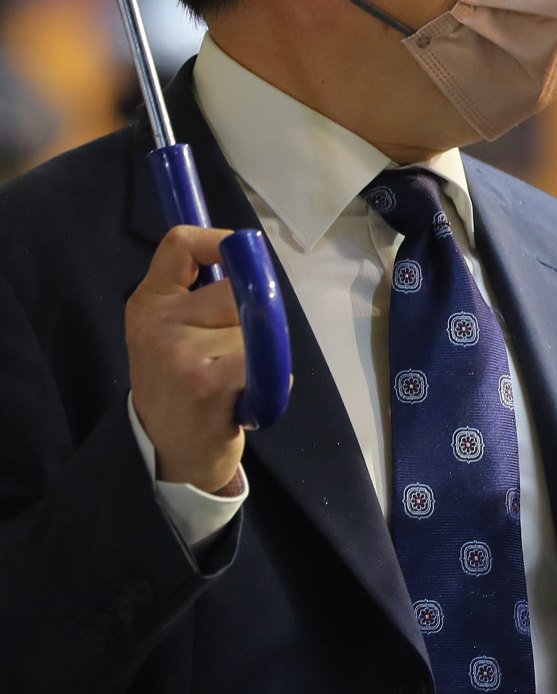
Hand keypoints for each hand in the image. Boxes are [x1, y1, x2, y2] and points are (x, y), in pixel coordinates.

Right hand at [127, 226, 246, 492]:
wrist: (169, 452)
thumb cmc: (183, 383)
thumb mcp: (172, 331)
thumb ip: (199, 295)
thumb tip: (249, 255)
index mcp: (149, 302)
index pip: (181, 244)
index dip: (221, 241)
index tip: (243, 256)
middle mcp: (158, 322)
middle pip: (236, 289)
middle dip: (254, 316)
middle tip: (237, 351)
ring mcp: (178, 352)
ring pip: (256, 327)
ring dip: (261, 353)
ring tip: (235, 380)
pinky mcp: (205, 383)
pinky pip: (264, 360)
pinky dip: (271, 380)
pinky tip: (248, 399)